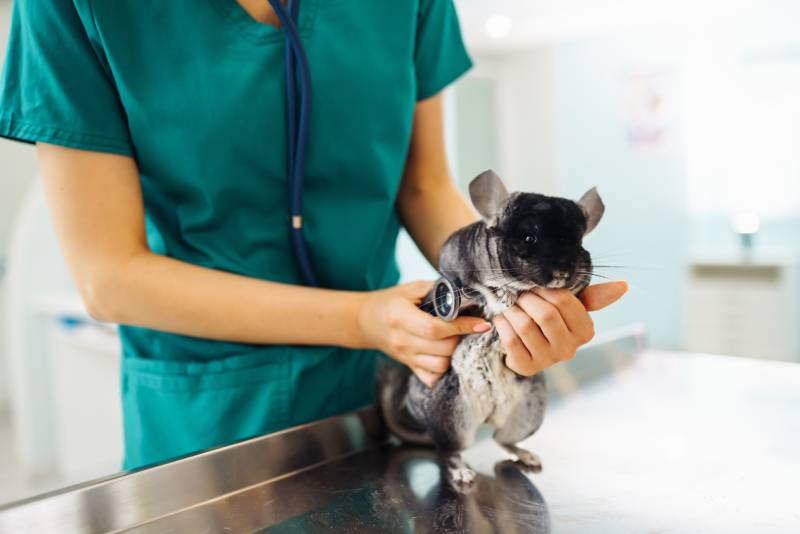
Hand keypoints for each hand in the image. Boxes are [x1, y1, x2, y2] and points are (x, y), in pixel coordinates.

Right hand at [358, 281, 491, 387]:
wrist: (366, 321)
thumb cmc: (391, 301)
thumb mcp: (410, 289)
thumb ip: (437, 290)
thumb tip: (467, 294)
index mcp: (399, 317)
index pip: (435, 328)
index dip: (461, 327)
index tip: (481, 323)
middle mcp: (401, 340)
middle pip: (442, 349)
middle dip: (461, 338)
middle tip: (468, 327)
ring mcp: (404, 356)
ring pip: (440, 365)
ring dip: (454, 353)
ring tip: (456, 339)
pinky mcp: (408, 366)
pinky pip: (431, 377)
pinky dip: (443, 369)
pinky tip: (446, 355)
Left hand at [493, 281, 627, 375]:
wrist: (526, 347)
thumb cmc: (551, 320)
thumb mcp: (571, 307)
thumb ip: (592, 296)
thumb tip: (624, 285)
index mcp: (585, 331)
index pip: (564, 301)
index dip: (544, 289)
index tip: (534, 285)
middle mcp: (569, 350)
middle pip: (545, 315)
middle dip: (527, 299)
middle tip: (518, 294)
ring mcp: (548, 361)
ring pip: (525, 326)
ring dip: (512, 311)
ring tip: (509, 305)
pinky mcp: (526, 368)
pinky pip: (510, 340)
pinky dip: (502, 324)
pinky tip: (502, 319)